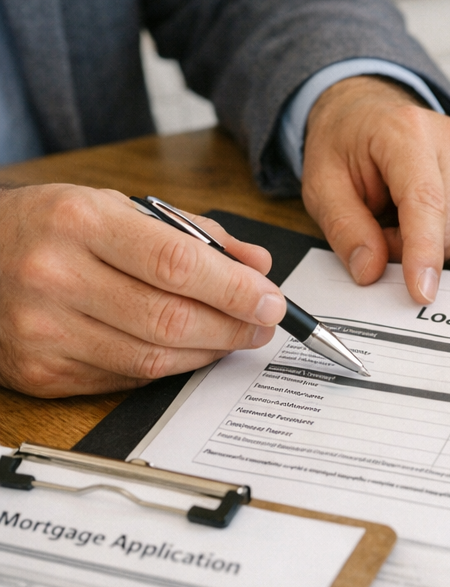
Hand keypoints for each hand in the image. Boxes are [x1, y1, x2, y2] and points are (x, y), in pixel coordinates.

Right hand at [0, 186, 286, 396]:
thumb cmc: (51, 227)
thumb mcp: (116, 207)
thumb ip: (193, 235)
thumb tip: (257, 266)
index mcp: (80, 222)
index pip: (177, 264)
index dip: (234, 289)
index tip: (271, 300)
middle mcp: (56, 276)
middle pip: (170, 319)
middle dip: (233, 326)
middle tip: (263, 324)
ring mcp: (44, 331)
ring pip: (153, 359)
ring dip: (208, 352)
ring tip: (234, 337)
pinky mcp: (41, 372)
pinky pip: (127, 379)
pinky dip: (168, 368)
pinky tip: (186, 351)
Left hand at [301, 76, 449, 303]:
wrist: (370, 112)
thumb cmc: (347, 146)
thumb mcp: (322, 185)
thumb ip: (344, 228)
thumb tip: (370, 271)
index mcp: (406, 132)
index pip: (425, 201)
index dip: (424, 252)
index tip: (422, 292)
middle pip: (449, 231)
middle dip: (410, 250)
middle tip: (380, 228)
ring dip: (434, 246)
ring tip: (404, 218)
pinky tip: (433, 217)